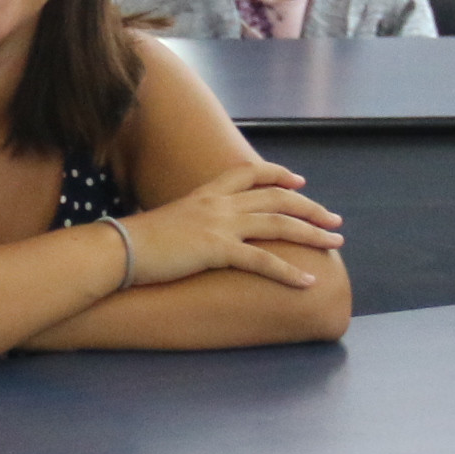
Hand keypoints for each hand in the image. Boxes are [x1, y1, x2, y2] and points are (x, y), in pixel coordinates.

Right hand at [120, 163, 344, 290]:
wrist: (120, 249)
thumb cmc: (138, 240)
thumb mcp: (170, 218)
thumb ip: (192, 217)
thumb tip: (199, 230)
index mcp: (207, 192)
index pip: (251, 172)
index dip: (280, 174)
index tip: (301, 180)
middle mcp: (219, 203)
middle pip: (277, 196)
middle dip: (310, 207)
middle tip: (334, 219)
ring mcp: (220, 224)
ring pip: (279, 223)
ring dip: (312, 233)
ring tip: (335, 242)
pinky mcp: (217, 249)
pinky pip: (262, 260)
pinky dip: (289, 271)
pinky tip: (308, 281)